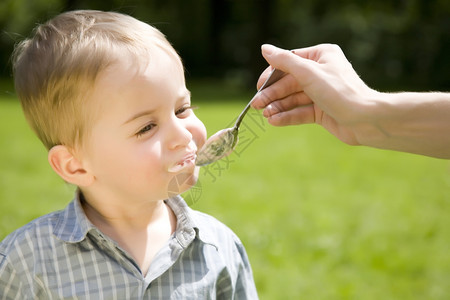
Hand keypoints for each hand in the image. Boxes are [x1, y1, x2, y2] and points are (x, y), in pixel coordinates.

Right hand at [251, 44, 377, 145]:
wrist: (366, 120)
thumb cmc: (341, 91)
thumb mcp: (309, 73)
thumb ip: (285, 61)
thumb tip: (264, 49)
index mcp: (321, 56)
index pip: (289, 62)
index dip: (272, 75)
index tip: (259, 86)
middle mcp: (321, 72)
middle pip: (289, 82)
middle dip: (273, 94)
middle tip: (257, 105)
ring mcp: (321, 93)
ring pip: (294, 99)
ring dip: (278, 107)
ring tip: (266, 115)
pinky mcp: (322, 111)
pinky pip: (301, 112)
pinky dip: (288, 116)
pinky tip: (275, 121)